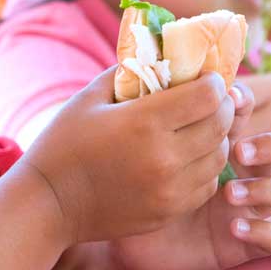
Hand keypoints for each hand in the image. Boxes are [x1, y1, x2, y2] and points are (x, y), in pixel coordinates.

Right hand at [20, 66, 232, 244]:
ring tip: (200, 127)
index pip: (209, 96)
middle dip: (222, 105)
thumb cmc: (63, 143)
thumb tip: (161, 57)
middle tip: (211, 99)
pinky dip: (205, 166)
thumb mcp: (90, 96)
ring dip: (217, 136)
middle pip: (221, 124)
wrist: (48, 204)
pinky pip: (207, 184)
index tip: (205, 78)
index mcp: (144, 123)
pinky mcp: (169, 212)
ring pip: (220, 155)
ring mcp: (169, 190)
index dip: (213, 82)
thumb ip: (129, 73)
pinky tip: (188, 156)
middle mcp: (164, 158)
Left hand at [107, 87, 270, 269]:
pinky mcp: (242, 241)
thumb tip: (146, 59)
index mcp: (213, 138)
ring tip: (231, 194)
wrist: (114, 228)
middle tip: (238, 149)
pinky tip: (234, 228)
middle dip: (266, 146)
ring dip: (267, 188)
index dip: (244, 105)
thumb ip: (144, 104)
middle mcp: (237, 170)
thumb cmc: (119, 176)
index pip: (245, 115)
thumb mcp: (131, 138)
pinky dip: (264, 230)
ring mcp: (244, 205)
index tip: (231, 99)